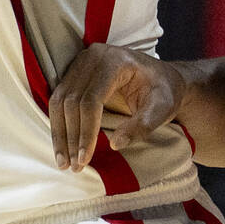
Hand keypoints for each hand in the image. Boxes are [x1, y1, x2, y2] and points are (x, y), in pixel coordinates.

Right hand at [48, 43, 186, 171]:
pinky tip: (62, 147)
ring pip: (60, 100)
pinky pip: (59, 99)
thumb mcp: (163, 108)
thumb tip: (115, 144)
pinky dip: (59, 125)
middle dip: (71, 137)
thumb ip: (143, 125)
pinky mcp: (75, 72)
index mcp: (116, 61)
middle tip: (73, 166)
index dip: (86, 131)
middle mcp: (93, 57)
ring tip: (64, 162)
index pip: (92, 99)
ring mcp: (81, 62)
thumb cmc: (164, 91)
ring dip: (60, 134)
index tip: (85, 159)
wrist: (162, 78)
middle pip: (71, 100)